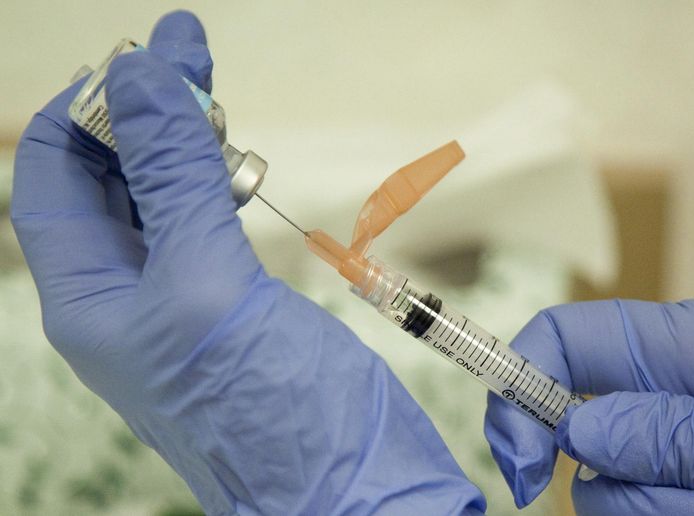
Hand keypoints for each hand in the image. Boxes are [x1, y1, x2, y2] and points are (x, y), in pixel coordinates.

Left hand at [12, 11, 483, 514]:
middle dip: (139, 115)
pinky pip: (205, 222)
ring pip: (160, 196)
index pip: (53, 180)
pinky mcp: (232, 300)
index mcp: (88, 298)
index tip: (136, 62)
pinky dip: (219, 181)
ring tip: (218, 107)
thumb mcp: (207, 283)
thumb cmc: (266, 408)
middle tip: (189, 61)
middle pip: (107, 179)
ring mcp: (180, 297)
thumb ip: (174, 180)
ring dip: (183, 144)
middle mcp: (123, 295)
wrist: (347, 485)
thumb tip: (142, 78)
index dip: (83, 112)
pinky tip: (240, 163)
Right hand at [485, 298, 693, 513]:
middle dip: (634, 482)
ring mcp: (676, 463)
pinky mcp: (685, 507)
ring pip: (613, 500)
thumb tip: (577, 435)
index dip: (524, 378)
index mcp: (685, 346)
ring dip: (684, 515)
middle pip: (582, 440)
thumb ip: (673, 432)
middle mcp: (668, 402)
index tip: (520, 453)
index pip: (571, 338)